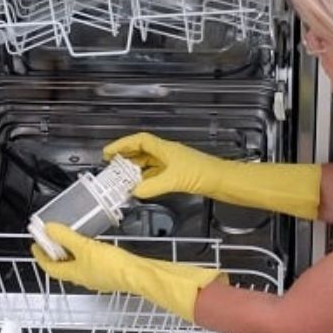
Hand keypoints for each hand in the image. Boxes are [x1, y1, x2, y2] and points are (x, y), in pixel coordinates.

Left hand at [30, 223, 222, 321]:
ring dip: (71, 253)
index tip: (35, 245)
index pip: (50, 268)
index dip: (40, 256)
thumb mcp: (85, 247)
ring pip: (78, 264)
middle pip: (63, 267)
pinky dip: (86, 253)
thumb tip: (49, 229)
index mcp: (74, 274)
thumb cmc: (114, 266)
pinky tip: (92, 244)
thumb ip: (66, 237)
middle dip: (55, 253)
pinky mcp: (110, 273)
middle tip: (52, 239)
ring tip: (69, 238)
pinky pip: (92, 262)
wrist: (139, 274)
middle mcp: (84, 278)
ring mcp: (97, 277)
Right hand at [104, 132, 322, 219]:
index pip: (140, 141)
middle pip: (143, 151)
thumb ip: (152, 186)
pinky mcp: (181, 175)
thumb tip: (133, 192)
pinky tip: (141, 189)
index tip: (107, 153)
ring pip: (150, 164)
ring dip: (135, 170)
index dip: (122, 144)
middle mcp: (169, 153)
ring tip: (121, 180)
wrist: (225, 181)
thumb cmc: (203, 175)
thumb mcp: (174, 180)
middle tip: (110, 167)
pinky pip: (157, 174)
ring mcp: (175, 163)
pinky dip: (147, 180)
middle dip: (126, 157)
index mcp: (166, 148)